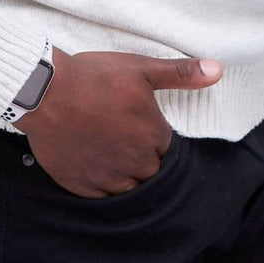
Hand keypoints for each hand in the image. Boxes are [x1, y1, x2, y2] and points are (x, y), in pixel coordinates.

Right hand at [15, 46, 223, 196]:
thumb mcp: (141, 68)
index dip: (154, 136)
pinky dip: (100, 181)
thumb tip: (218, 71)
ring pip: (128, 187)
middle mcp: (135, 164)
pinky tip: (91, 160)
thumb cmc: (95, 77)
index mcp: (153, 137)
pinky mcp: (82, 186)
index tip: (138, 123)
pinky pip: (101, 194)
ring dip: (123, 173)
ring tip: (107, 148)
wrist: (45, 91)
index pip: (166, 149)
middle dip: (142, 157)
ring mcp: (107, 178)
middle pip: (150, 171)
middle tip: (121, 133)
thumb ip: (181, 74)